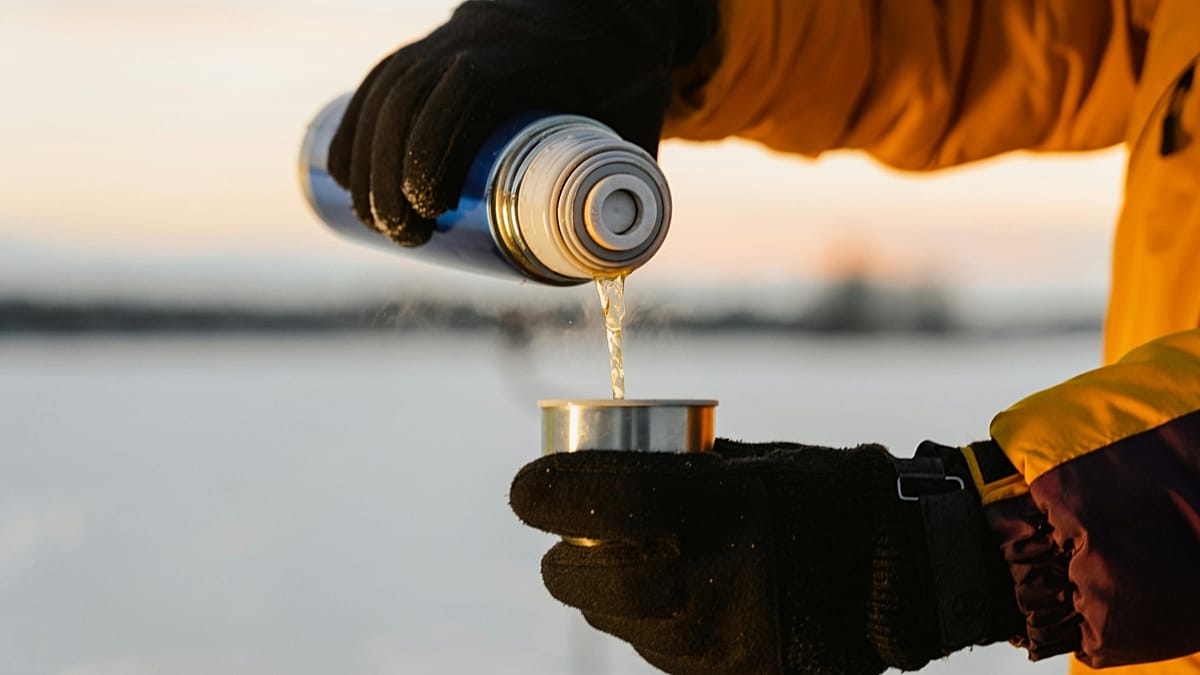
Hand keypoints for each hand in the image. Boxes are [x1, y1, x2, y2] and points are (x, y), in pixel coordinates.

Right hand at [327, 0, 717, 244]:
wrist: (605, 6)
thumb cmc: (626, 66)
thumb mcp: (639, 116)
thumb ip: (628, 181)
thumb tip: (617, 267)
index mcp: (521, 55)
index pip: (460, 96)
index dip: (430, 152)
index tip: (428, 213)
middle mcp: (471, 40)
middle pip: (407, 100)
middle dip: (387, 174)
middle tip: (401, 236)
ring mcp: (444, 40)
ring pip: (383, 92)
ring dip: (362, 156)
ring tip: (372, 220)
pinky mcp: (430, 49)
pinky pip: (377, 82)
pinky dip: (354, 126)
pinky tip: (344, 173)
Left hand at [509, 440, 1022, 674]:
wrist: (902, 575)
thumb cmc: (823, 495)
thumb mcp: (748, 462)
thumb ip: (672, 471)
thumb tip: (597, 468)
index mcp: (710, 509)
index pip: (590, 501)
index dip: (541, 493)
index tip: (530, 490)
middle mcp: (703, 579)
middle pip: (579, 578)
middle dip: (563, 559)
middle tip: (571, 540)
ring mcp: (712, 638)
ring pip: (613, 620)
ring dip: (605, 594)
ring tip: (638, 568)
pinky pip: (655, 651)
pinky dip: (650, 625)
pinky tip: (680, 601)